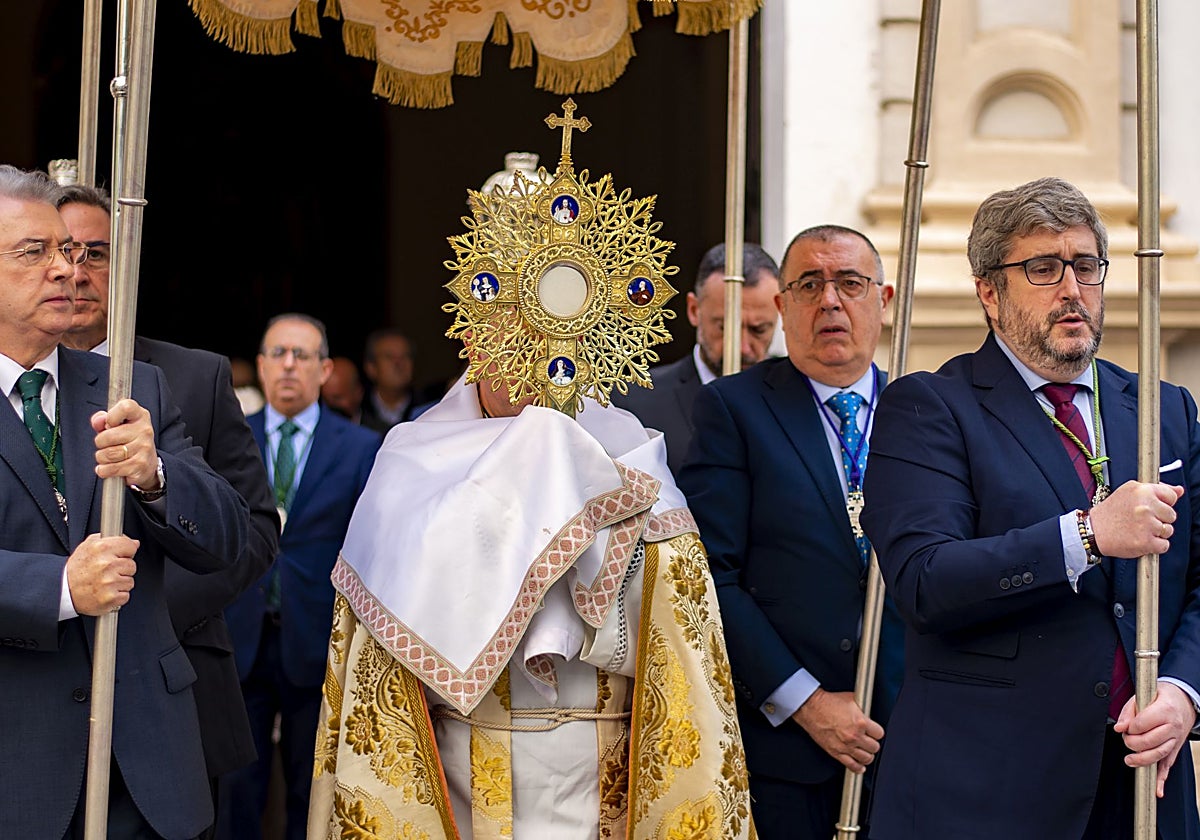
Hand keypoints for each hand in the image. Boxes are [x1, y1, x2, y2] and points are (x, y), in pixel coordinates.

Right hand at [65, 533, 139, 614]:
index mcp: (101, 548)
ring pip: (130, 581)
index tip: (119, 555)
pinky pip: (126, 595)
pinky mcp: (110, 598)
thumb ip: (111, 539)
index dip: (126, 551)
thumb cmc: (77, 569)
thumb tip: (134, 543)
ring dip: (120, 583)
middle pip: (132, 565)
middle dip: (122, 569)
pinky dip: (117, 596)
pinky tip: (105, 592)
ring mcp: (109, 582)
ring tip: (105, 582)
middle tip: (107, 572)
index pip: (130, 546)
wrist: (63, 590)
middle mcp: (106, 564)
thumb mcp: (88, 546)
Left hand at [91, 399, 160, 489]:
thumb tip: (98, 421)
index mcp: (139, 415)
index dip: (111, 416)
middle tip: (107, 444)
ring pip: (108, 454)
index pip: (125, 407)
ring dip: (102, 458)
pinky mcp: (140, 466)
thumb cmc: (129, 440)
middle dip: (100, 443)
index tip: (109, 424)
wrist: (147, 463)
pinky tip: (110, 467)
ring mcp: (144, 449)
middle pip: (108, 436)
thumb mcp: (117, 425)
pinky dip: (104, 470)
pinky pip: (111, 469)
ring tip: (109, 457)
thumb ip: (102, 419)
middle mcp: (144, 430)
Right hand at [791, 688, 883, 772]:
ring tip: (864, 751)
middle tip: (869, 740)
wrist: (811, 708)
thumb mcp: (851, 699)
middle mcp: (854, 736)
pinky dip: (858, 768)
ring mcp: (845, 746)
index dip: (876, 732)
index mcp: (860, 722)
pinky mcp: (836, 752)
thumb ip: (864, 709)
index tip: (874, 731)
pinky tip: (860, 766)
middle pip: (874, 747)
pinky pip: (852, 766)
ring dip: (867, 755)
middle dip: (872, 743)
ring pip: (866, 758)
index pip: (879, 734)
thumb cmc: (828, 702)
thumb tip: (870, 714)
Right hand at [1089, 480, 1182, 558]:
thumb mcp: (1130, 491)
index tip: (1152, 507)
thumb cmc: (1111, 512)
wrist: (1094, 530)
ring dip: (1157, 533)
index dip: (1163, 503)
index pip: (1171, 496)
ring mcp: (1146, 525)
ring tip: (1139, 530)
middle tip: (1142, 520)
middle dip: (1160, 519)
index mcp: (1142, 491)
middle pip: (1171, 515)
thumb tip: (1179, 490)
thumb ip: (1157, 489)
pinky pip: (1164, 545)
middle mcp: (1145, 507)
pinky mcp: (1146, 542)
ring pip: (1168, 531)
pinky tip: (1140, 539)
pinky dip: (1155, 546)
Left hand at [1113, 681, 1197, 796]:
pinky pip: (1169, 765)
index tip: (1125, 727)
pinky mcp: (1176, 749)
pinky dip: (1162, 778)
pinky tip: (1157, 790)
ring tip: (1129, 760)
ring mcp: (1176, 739)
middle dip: (1133, 743)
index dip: (1130, 727)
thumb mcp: (1144, 696)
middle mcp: (1173, 726)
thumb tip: (1120, 728)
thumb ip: (1129, 711)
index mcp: (1165, 710)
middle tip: (1126, 740)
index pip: (1143, 724)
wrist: (1184, 700)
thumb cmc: (1160, 696)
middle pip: (1150, 741)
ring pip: (1159, 754)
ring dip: (1142, 760)